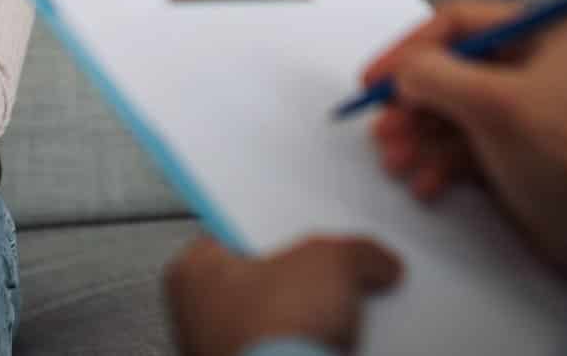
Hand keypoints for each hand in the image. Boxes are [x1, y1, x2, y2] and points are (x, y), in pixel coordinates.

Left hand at [164, 236, 401, 355]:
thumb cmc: (274, 334)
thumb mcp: (331, 260)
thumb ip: (356, 251)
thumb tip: (375, 262)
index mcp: (191, 270)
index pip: (240, 229)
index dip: (284, 224)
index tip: (315, 225)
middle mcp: (196, 316)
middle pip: (268, 277)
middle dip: (308, 277)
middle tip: (343, 269)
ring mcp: (223, 354)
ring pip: (283, 322)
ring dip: (315, 320)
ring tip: (350, 311)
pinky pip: (294, 355)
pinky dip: (316, 350)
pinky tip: (344, 346)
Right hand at [362, 0, 566, 278]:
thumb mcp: (496, 106)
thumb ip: (439, 76)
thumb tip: (402, 71)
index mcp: (538, 36)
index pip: (457, 22)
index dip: (409, 48)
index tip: (375, 78)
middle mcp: (528, 67)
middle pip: (446, 69)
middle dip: (410, 103)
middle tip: (383, 128)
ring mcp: (518, 111)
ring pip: (447, 112)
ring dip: (415, 138)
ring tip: (397, 162)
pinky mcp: (511, 151)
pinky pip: (458, 147)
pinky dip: (436, 163)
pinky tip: (426, 183)